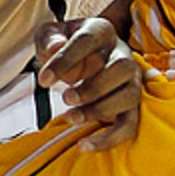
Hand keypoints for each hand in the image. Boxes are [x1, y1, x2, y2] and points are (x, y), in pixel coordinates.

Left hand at [34, 17, 140, 151]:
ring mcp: (131, 79)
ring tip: (71, 116)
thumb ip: (49, 39)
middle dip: (93, 87)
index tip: (43, 80)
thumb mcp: (50, 35)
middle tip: (65, 98)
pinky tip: (84, 145)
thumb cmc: (63, 44)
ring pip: (129, 96)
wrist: (81, 55)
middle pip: (120, 67)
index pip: (87, 41)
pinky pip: (129, 124)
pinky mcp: (131, 104)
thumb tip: (55, 47)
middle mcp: (122, 53)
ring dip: (101, 110)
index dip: (64, 60)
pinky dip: (109, 138)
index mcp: (100, 30)